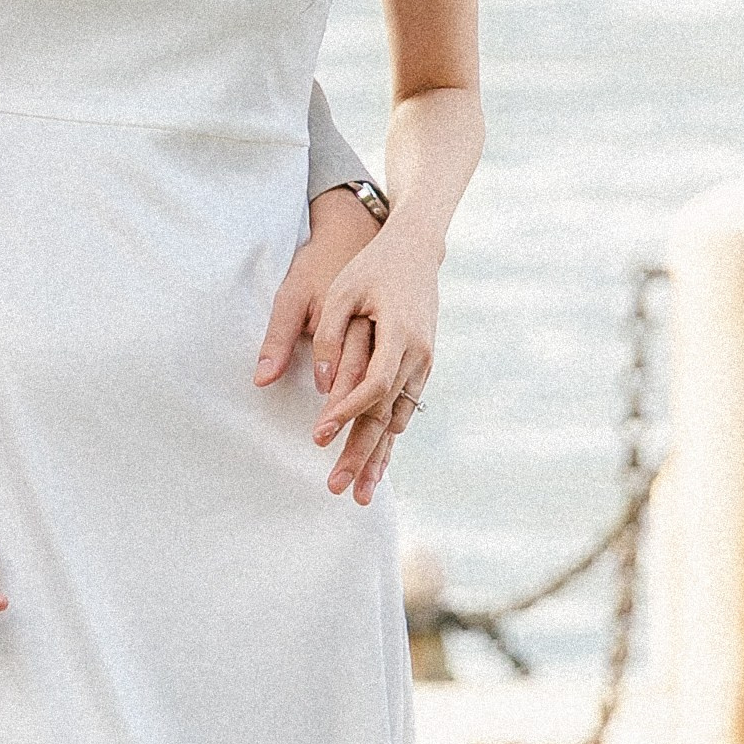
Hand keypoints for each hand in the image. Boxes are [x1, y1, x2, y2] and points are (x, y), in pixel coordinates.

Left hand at [310, 224, 439, 505]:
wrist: (415, 250)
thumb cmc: (371, 267)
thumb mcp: (342, 290)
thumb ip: (328, 334)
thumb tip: (319, 383)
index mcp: (400, 334)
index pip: (372, 386)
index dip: (345, 413)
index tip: (318, 436)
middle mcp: (418, 355)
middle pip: (387, 416)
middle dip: (361, 455)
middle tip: (338, 489)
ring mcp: (424, 363)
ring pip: (400, 420)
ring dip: (379, 458)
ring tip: (361, 493)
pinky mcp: (421, 366)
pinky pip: (405, 409)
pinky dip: (390, 437)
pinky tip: (379, 460)